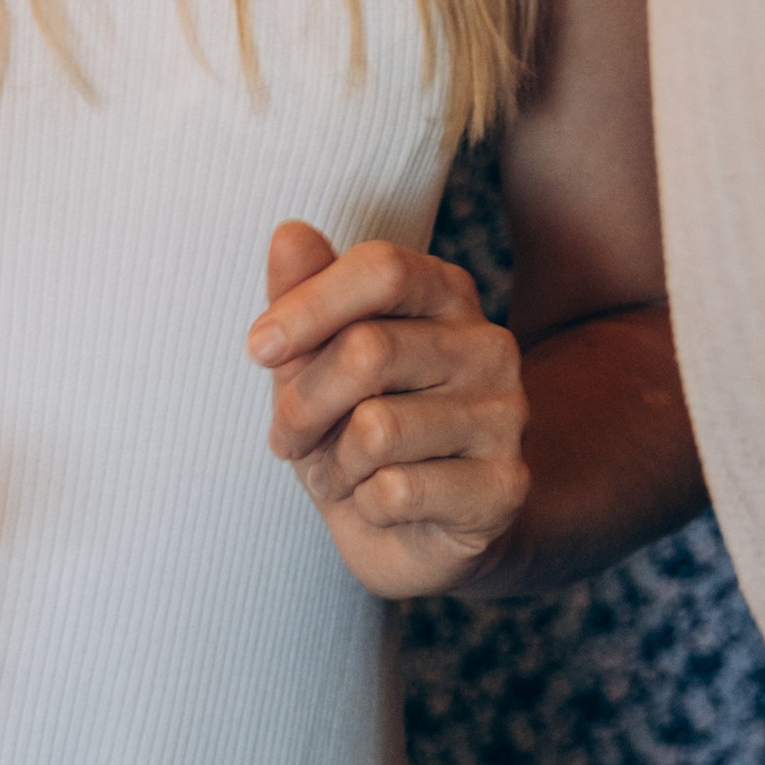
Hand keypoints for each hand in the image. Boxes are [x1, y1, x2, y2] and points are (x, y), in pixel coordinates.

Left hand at [249, 220, 529, 600]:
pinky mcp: (504, 487)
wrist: (422, 531)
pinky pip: (398, 490)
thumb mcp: (315, 360)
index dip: (310, 305)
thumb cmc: (357, 429)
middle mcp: (489, 345)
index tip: (259, 347)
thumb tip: (289, 234)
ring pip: (377, 429)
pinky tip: (378, 504)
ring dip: (332, 464)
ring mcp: (505, 416)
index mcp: (446, 294)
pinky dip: (364, 505)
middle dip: (302, 404)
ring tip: (337, 473)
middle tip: (286, 438)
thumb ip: (305, 295)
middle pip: (368, 351)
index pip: (383, 269)